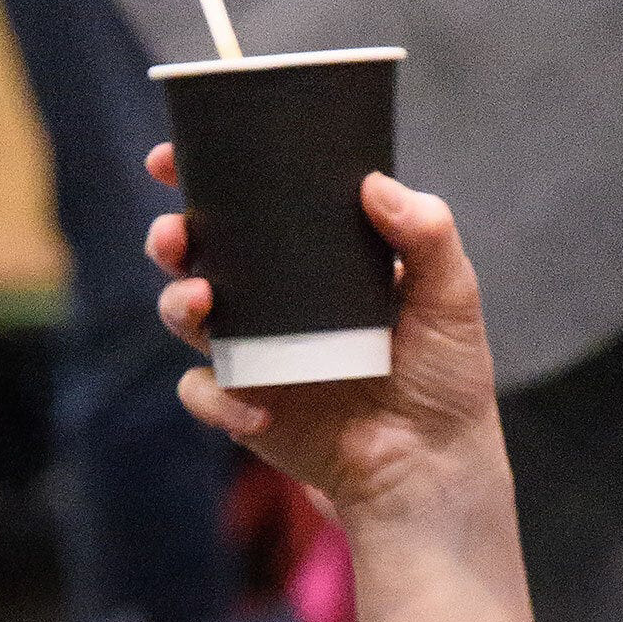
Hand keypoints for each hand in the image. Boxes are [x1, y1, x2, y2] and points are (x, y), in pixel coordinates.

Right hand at [145, 146, 533, 621]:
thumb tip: (374, 184)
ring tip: (203, 299)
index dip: (205, 176)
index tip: (174, 156)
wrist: (434, 465)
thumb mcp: (451, 295)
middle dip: (171, 235)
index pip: (253, 205)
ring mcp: (255, 351)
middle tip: (176, 234)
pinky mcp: (245, 404)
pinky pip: (203, 391)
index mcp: (316, 258)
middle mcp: (276, 298)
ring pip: (186, 311)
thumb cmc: (445, 375)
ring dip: (178, 300)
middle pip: (199, 252)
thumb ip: (428, 234)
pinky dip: (217, 396)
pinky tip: (259, 404)